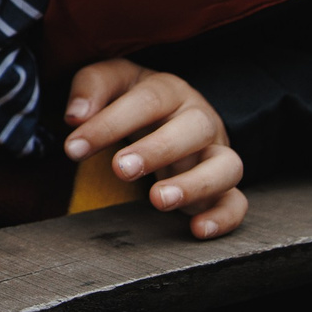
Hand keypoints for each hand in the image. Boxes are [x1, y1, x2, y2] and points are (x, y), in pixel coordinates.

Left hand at [62, 60, 248, 237]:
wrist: (169, 114)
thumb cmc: (133, 100)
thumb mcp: (111, 82)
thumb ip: (92, 89)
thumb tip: (75, 117)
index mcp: (170, 91)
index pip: (147, 100)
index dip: (110, 124)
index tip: (74, 148)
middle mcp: (200, 120)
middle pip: (194, 128)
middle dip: (158, 150)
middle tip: (121, 169)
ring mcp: (216, 154)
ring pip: (226, 166)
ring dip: (194, 184)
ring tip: (158, 200)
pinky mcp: (223, 188)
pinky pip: (237, 203)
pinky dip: (223, 217)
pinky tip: (197, 229)